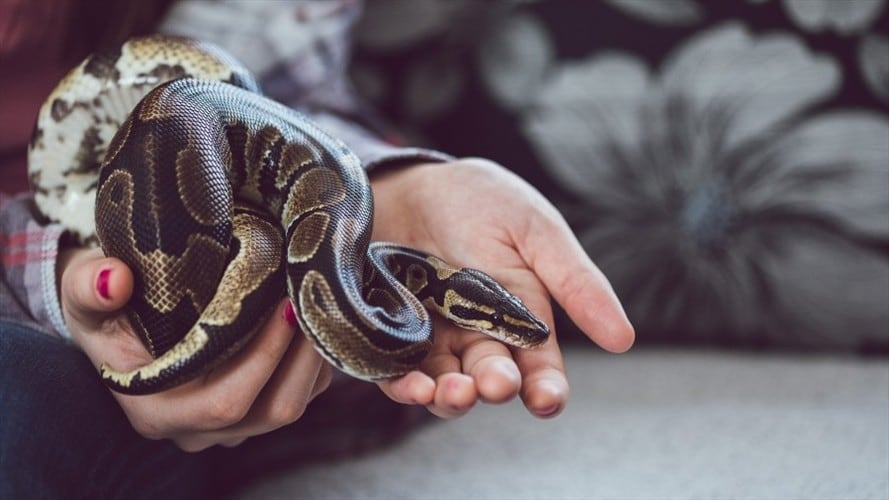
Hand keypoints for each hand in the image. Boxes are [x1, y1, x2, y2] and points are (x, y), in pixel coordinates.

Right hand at [57, 247, 330, 451]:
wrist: (117, 317)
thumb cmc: (104, 305)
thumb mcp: (83, 289)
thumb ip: (90, 286)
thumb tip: (114, 280)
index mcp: (156, 411)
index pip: (225, 403)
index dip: (263, 357)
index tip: (283, 304)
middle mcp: (197, 429)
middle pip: (273, 411)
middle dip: (303, 357)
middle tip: (315, 300)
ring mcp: (231, 425)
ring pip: (295, 403)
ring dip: (315, 357)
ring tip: (319, 304)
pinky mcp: (256, 409)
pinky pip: (304, 393)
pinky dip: (315, 359)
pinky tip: (314, 317)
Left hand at [369, 158, 633, 418]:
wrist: (412, 181)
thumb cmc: (481, 202)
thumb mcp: (535, 232)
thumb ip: (575, 283)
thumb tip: (623, 339)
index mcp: (522, 318)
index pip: (540, 368)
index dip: (546, 389)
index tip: (545, 399)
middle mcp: (479, 337)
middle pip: (492, 379)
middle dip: (495, 385)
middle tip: (494, 382)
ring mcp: (433, 338)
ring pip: (446, 385)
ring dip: (451, 397)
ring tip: (453, 390)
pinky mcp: (389, 334)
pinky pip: (393, 372)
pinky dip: (403, 385)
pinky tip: (412, 386)